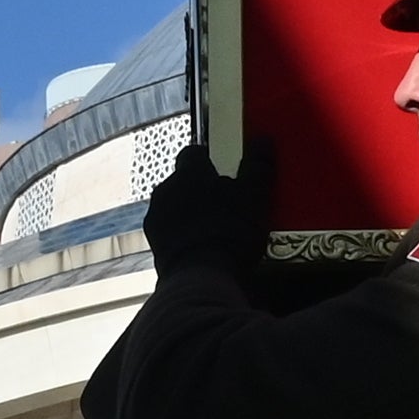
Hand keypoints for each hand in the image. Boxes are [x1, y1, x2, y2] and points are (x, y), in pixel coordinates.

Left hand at [140, 147, 266, 278]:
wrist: (200, 279)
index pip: (193, 153)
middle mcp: (165, 190)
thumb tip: (263, 139)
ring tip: (214, 230)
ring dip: (189, 215)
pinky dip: (184, 237)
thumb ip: (257, 166)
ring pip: (174, 209)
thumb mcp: (254, 197)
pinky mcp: (155, 249)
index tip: (223, 170)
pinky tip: (203, 250)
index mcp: (188, 172)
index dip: (208, 159)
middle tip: (224, 203)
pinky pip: (172, 235)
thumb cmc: (229, 231)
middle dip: (199, 190)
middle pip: (182, 182)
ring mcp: (156, 221)